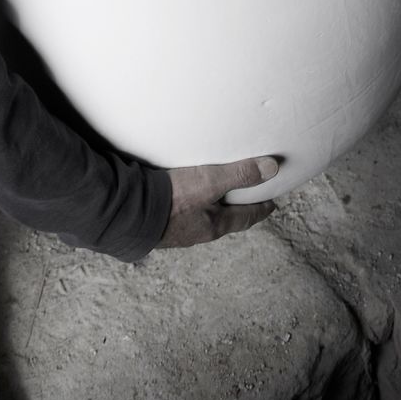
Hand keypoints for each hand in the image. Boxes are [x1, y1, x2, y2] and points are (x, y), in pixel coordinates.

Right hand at [156, 156, 278, 248]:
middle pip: (223, 220)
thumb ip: (239, 174)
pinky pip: (179, 213)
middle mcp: (197, 231)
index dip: (259, 210)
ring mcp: (176, 230)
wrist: (128, 213)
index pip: (244, 218)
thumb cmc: (171, 200)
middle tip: (244, 200)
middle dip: (234, 210)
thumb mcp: (209, 181)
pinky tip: (179, 198)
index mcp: (213, 225)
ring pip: (201, 218)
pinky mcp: (157, 222)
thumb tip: (272, 168)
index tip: (271, 205)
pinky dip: (187, 206)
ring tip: (212, 197)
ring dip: (210, 209)